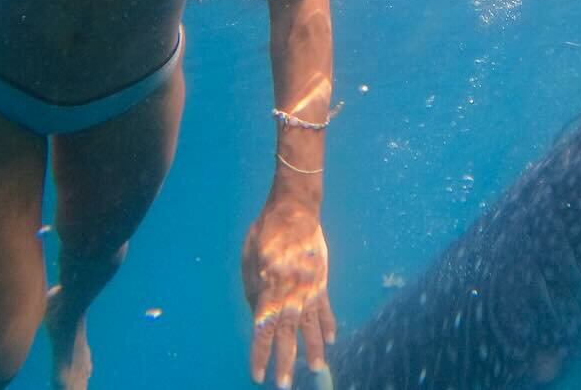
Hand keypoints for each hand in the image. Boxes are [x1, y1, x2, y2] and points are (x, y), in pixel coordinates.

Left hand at [242, 197, 336, 387]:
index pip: (264, 329)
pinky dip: (329, 323)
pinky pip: (326, 307)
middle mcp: (291, 292)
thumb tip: (260, 317)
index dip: (260, 353)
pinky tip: (331, 340)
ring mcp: (310, 288)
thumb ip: (254, 292)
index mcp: (269, 288)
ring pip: (311, 325)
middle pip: (288, 333)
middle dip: (285, 360)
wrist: (295, 209)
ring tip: (315, 369)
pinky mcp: (321, 280)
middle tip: (283, 385)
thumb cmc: (265, 233)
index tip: (257, 374)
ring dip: (313, 349)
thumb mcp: (249, 260)